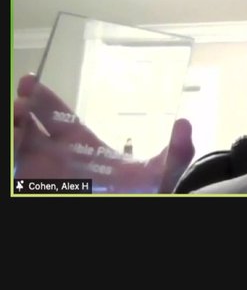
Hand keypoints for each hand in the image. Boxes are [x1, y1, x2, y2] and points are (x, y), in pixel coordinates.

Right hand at [13, 74, 194, 192]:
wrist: (132, 208)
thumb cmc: (143, 195)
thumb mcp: (161, 174)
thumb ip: (175, 151)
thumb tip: (185, 123)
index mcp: (81, 144)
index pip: (54, 115)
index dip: (40, 97)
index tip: (28, 81)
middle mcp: (56, 156)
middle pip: (26, 124)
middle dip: (19, 110)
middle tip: (19, 105)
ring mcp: (41, 173)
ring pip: (16, 145)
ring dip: (13, 132)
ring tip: (17, 126)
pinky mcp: (32, 186)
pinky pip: (14, 170)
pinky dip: (11, 156)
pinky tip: (15, 149)